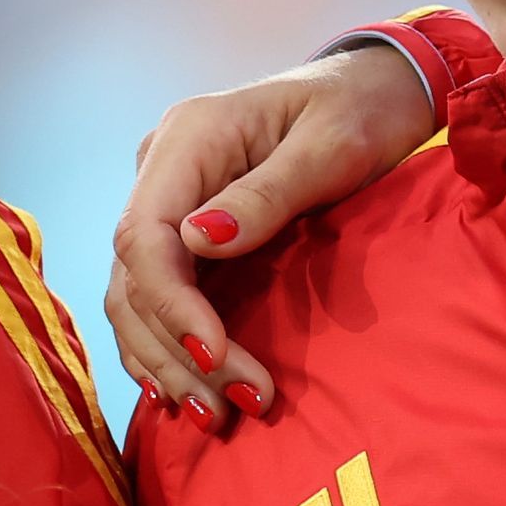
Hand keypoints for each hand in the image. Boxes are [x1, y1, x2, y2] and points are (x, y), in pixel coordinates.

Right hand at [108, 41, 439, 430]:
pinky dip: (168, 347)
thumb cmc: (360, 111)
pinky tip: (192, 390)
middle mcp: (162, 170)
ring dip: (168, 361)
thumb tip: (200, 241)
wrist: (372, 90)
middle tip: (233, 404)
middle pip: (133, 276)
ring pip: (135, 296)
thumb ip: (267, 194)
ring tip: (216, 415)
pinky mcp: (185, 231)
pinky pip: (156, 296)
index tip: (214, 355)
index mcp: (188, 138)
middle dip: (176, 349)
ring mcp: (169, 200)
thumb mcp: (330, 147)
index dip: (171, 305)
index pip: (143, 235)